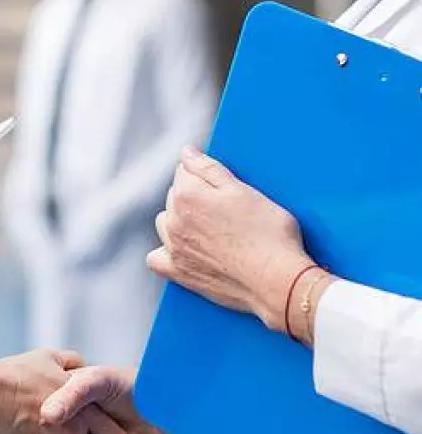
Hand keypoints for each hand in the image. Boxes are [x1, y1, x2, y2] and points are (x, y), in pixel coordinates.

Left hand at [149, 147, 311, 329]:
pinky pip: (156, 259)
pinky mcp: (178, 273)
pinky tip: (184, 251)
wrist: (277, 280)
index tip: (224, 187)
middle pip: (175, 197)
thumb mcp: (243, 191)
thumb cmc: (268, 233)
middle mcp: (173, 220)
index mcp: (187, 195)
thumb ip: (208, 168)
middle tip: (225, 210)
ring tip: (210, 229)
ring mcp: (173, 248)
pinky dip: (166, 253)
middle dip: (194, 197)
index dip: (205, 176)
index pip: (184, 171)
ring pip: (165, 224)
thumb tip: (186, 153)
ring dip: (179, 222)